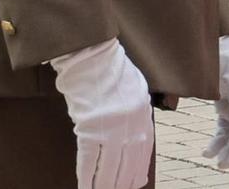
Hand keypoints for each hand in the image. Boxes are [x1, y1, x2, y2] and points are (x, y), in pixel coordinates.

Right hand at [49, 38, 154, 188]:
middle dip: (123, 182)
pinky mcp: (89, 127)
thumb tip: (136, 134)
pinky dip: (86, 176)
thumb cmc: (109, 69)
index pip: (144, 150)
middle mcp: (131, 123)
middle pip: (128, 162)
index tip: (136, 183)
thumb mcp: (135, 88)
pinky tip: (84, 187)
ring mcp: (110, 126)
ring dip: (104, 185)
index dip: (138, 170)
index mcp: (143, 113)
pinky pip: (88, 159)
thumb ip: (138, 111)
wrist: (90, 54)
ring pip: (108, 166)